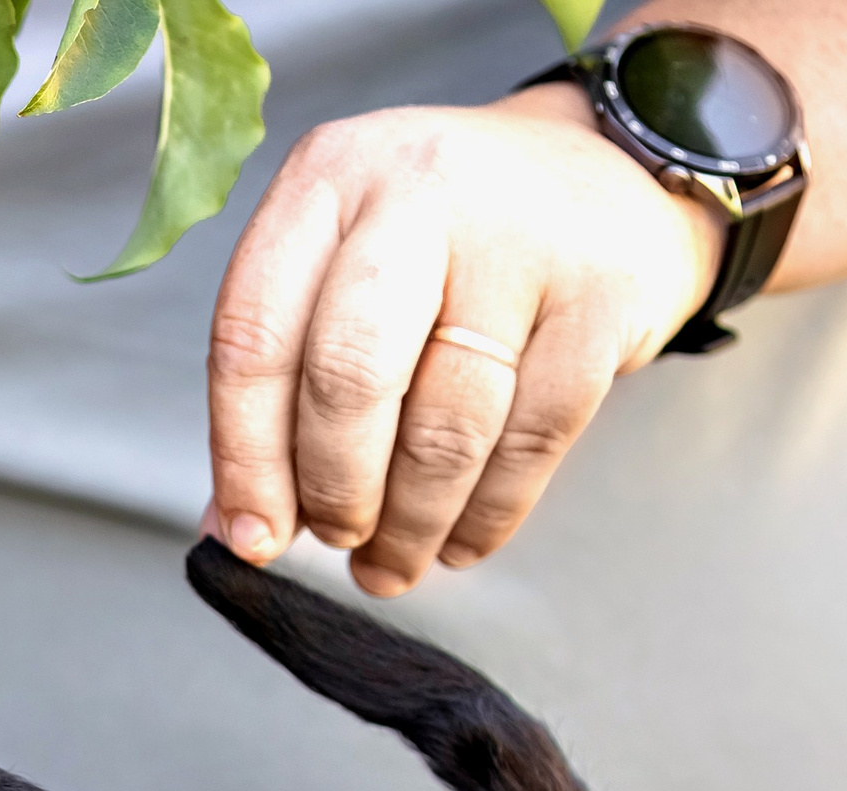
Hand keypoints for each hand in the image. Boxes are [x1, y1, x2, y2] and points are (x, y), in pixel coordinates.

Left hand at [205, 84, 721, 596]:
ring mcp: (520, 240)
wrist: (610, 173)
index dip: (245, 456)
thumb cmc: (451, 243)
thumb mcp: (351, 268)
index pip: (254, 334)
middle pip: (349, 376)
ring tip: (394, 561)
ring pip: (445, 425)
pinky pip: (531, 440)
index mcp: (328, 178)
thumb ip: (285, 383)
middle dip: (335, 488)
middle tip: (337, 539)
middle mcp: (418, 191)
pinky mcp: (603, 296)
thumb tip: (237, 526)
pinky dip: (488, 514)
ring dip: (411, 521)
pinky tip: (459, 541)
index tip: (250, 537)